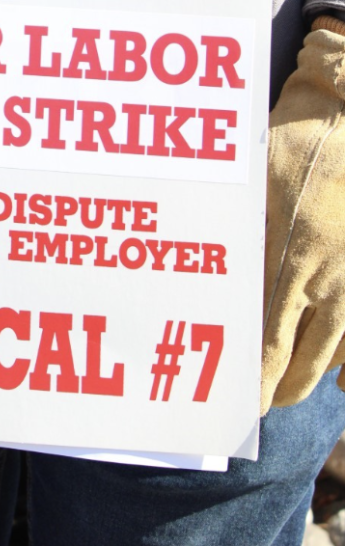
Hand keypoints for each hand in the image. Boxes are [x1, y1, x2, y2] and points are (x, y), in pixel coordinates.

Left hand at [261, 25, 344, 411]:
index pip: (268, 347)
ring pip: (332, 350)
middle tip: (256, 404)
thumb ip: (242, 233)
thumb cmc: (298, 143)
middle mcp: (329, 282)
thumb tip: (216, 275)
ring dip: (305, 374)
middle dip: (276, 388)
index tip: (236, 407)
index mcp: (293, 262)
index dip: (252, 383)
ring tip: (286, 387)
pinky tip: (327, 361)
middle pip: (300, 362)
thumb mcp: (255, 182)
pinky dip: (339, 353)